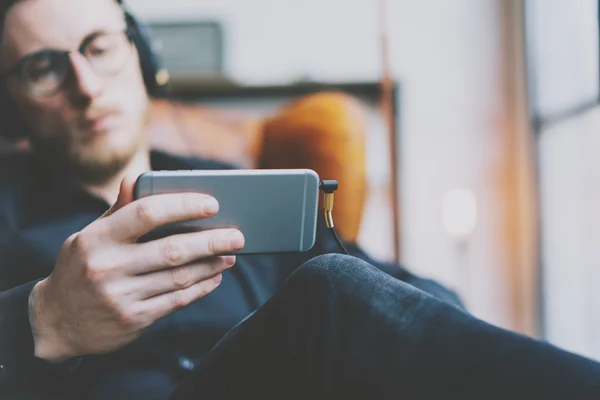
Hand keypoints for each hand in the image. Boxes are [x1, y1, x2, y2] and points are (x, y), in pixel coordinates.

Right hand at [28, 175, 244, 362]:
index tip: (212, 204)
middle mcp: (108, 267)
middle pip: (172, 249)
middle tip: (237, 235)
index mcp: (97, 239)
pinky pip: (176, 301)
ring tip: (230, 254)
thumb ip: (117, 211)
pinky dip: (200, 288)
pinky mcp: (132, 320)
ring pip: (179, 277)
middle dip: (211, 240)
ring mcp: (120, 296)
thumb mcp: (88, 237)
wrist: (54, 323)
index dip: (183, 206)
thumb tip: (136, 178)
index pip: (146, 213)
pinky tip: (215, 277)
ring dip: (211, 265)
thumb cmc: (79, 269)